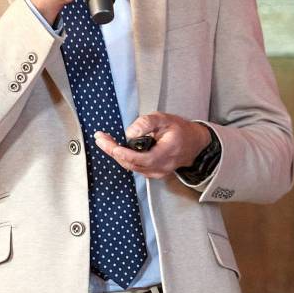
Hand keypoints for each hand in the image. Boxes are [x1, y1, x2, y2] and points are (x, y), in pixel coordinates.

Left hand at [94, 112, 211, 179]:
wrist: (193, 144)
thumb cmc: (180, 130)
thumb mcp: (166, 119)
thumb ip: (147, 123)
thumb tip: (130, 133)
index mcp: (167, 153)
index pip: (142, 158)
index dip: (124, 153)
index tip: (110, 144)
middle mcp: (161, 167)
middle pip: (132, 164)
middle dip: (113, 151)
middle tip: (100, 138)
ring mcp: (157, 173)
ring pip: (131, 167)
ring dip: (116, 154)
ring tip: (104, 141)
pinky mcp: (152, 173)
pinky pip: (134, 167)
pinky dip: (123, 158)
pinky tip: (115, 148)